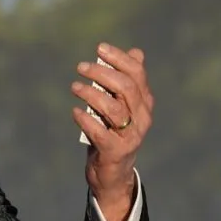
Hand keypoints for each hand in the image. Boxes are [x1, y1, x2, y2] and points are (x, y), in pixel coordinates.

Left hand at [72, 43, 153, 220]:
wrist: (113, 172)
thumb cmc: (113, 133)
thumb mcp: (122, 107)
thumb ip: (126, 83)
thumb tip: (136, 52)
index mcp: (145, 104)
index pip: (137, 74)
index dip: (119, 59)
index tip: (100, 48)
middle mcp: (142, 118)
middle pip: (126, 88)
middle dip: (102, 73)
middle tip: (81, 67)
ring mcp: (131, 136)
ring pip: (113, 108)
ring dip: (91, 94)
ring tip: (74, 87)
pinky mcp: (115, 151)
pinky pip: (100, 132)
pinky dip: (85, 119)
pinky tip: (75, 112)